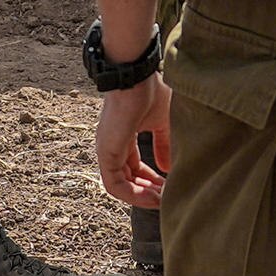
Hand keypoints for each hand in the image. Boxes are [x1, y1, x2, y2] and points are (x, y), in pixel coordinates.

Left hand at [94, 71, 169, 209]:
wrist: (135, 75)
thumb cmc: (149, 92)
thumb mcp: (162, 123)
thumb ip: (164, 145)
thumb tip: (166, 169)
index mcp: (123, 138)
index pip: (133, 167)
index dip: (150, 180)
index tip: (169, 186)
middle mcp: (112, 146)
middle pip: (127, 178)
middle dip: (147, 191)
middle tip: (167, 197)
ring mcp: (107, 150)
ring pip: (120, 186)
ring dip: (141, 196)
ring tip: (162, 200)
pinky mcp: (106, 153)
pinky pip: (115, 185)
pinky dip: (133, 195)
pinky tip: (152, 196)